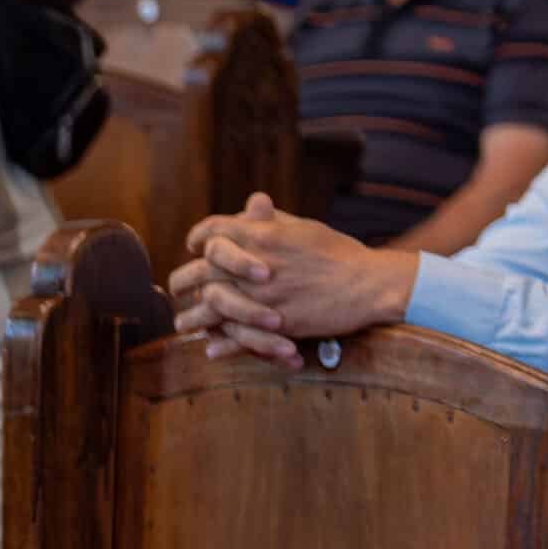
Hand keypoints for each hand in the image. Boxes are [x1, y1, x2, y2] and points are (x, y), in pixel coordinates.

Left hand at [168, 192, 415, 364]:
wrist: (368, 283)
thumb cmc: (340, 252)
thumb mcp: (306, 228)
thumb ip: (273, 219)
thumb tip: (252, 203)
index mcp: (264, 235)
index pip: (212, 231)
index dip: (198, 237)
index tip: (195, 246)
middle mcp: (256, 264)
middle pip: (200, 270)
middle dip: (182, 280)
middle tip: (178, 287)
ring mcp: (263, 296)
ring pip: (209, 308)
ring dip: (191, 318)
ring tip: (184, 324)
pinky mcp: (274, 324)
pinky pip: (235, 336)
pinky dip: (220, 343)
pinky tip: (212, 346)